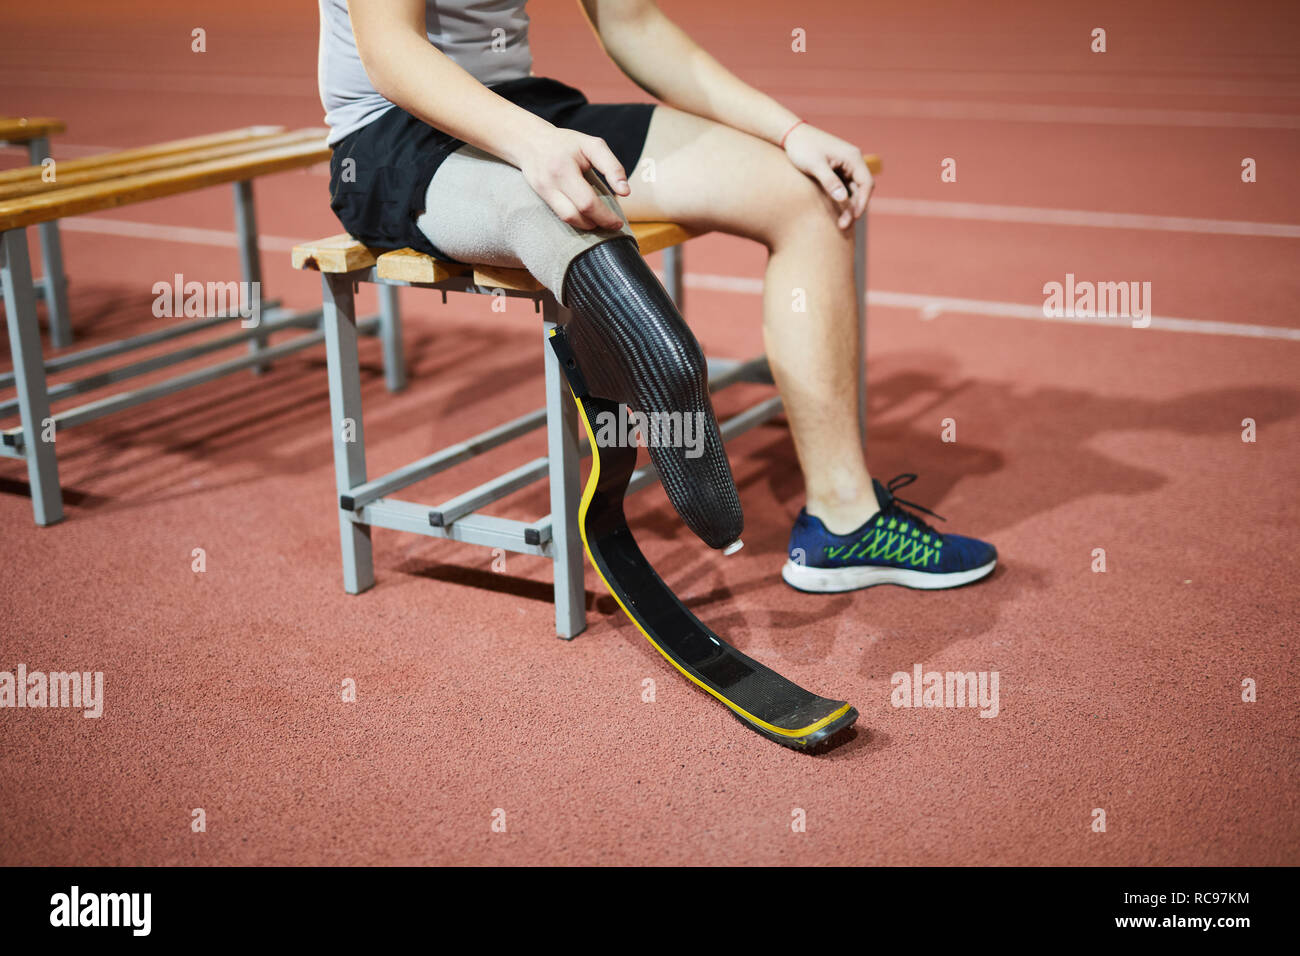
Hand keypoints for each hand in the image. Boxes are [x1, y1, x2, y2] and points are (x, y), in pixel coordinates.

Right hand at [516, 125, 630, 230]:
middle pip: (577, 213)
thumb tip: (625, 192)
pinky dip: (576, 220)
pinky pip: (560, 216)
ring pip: (567, 218)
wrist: (530, 141)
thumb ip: (611, 166)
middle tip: (613, 224)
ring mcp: (544, 191)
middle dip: (599, 222)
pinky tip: (587, 218)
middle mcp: (552, 181)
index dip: (605, 216)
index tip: (618, 222)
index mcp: (565, 168)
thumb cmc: (566, 143)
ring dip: (587, 225)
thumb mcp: (592, 146)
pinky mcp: (541, 197)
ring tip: (600, 222)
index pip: (587, 201)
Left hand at [781, 123, 873, 229]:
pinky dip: (842, 200)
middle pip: (862, 189)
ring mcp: (846, 165)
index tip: (854, 217)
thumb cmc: (802, 148)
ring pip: (854, 190)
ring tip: (840, 223)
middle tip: (843, 225)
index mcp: (852, 157)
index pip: (866, 182)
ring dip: (848, 206)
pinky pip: (845, 188)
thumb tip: (843, 198)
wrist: (792, 135)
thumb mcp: (815, 165)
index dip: (863, 201)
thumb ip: (829, 181)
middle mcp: (853, 160)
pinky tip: (835, 212)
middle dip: (855, 208)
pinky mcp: (838, 170)